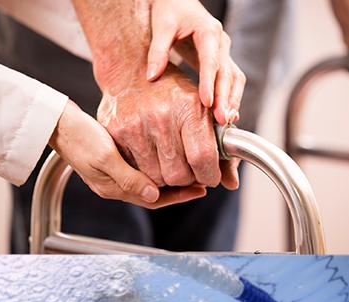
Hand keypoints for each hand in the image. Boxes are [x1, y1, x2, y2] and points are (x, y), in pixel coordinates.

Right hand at [50, 100, 207, 208]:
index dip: (179, 196)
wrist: (56, 123)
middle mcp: (115, 184)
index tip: (201, 188)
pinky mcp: (111, 160)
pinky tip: (167, 154)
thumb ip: (128, 177)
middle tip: (203, 178)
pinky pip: (140, 168)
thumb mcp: (104, 157)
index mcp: (113, 188)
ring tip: (190, 167)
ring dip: (169, 176)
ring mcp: (112, 173)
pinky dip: (156, 165)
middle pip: (154, 193)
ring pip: (149, 181)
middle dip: (179, 188)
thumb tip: (153, 196)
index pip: (153, 200)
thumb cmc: (78, 136)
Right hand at [97, 65, 239, 189]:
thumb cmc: (171, 91)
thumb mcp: (201, 107)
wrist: (130, 72)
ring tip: (168, 163)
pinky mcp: (117, 134)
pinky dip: (145, 173)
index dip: (209, 175)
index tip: (209, 176)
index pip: (203, 158)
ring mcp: (136, 126)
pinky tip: (150, 159)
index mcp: (189, 107)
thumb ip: (220, 145)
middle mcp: (162, 117)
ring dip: (165, 178)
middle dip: (187, 179)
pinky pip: (135, 171)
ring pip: (156, 178)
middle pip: (178, 175)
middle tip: (188, 170)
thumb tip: (232, 183)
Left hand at [147, 0, 245, 124]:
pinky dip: (230, 96)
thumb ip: (157, 50)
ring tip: (227, 122)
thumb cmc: (170, 10)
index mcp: (209, 32)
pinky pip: (229, 80)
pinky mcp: (219, 60)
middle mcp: (221, 43)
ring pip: (234, 78)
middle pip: (228, 73)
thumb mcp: (162, 26)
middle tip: (222, 120)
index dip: (210, 83)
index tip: (207, 103)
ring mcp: (222, 52)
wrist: (178, 1)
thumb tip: (152, 77)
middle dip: (226, 98)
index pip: (211, 61)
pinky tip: (225, 114)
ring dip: (232, 100)